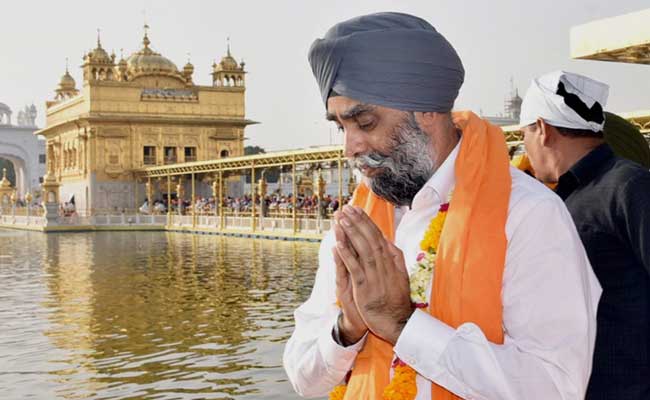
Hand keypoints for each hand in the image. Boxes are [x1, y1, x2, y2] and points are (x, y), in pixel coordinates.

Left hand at [335, 205, 413, 344]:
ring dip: (351, 234)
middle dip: (357, 222)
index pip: (377, 236)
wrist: (397, 322)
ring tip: (341, 220)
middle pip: (370, 239)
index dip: (366, 221)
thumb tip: (386, 240)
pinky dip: (347, 255)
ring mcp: (375, 276)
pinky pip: (355, 268)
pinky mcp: (365, 287)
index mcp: (392, 260)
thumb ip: (393, 256)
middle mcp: (384, 265)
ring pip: (363, 250)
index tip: (356, 209)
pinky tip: (338, 244)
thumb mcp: (400, 274)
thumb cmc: (395, 299)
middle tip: (346, 209)